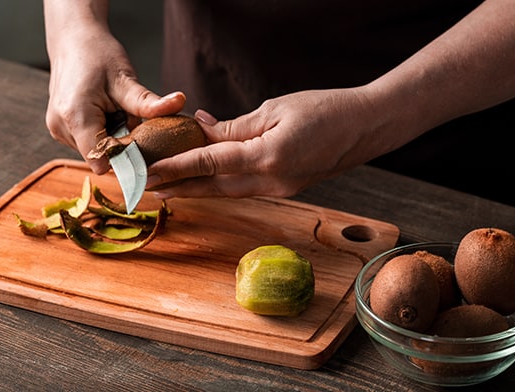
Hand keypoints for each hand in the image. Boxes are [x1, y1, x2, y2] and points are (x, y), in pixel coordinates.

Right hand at [44, 25, 184, 173]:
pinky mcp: (60, 129)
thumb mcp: (126, 79)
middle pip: (101, 157)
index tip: (143, 145)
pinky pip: (89, 142)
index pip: (103, 161)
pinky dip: (102, 132)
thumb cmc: (97, 55)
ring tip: (114, 111)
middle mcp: (61, 128)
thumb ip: (149, 102)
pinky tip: (105, 112)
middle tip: (128, 117)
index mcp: (76, 117)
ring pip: (96, 151)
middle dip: (122, 145)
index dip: (126, 159)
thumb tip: (179, 102)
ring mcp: (57, 130)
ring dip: (112, 138)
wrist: (73, 40)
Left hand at [146, 88, 393, 197]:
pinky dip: (221, 186)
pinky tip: (206, 181)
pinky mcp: (287, 188)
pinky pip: (246, 189)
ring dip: (198, 191)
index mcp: (268, 156)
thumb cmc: (325, 109)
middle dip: (180, 188)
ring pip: (229, 192)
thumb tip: (202, 128)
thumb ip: (236, 126)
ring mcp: (281, 189)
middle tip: (148, 189)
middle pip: (215, 187)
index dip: (177, 166)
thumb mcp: (275, 109)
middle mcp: (272, 181)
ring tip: (169, 190)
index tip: (151, 171)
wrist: (366, 127)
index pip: (211, 163)